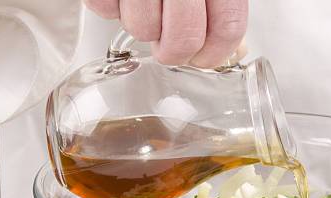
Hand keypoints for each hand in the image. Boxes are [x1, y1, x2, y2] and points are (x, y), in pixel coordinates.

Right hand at [84, 0, 247, 66]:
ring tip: (144, 0)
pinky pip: (105, 9)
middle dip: (174, 52)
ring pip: (142, 29)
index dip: (215, 52)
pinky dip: (111, 6)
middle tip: (169, 46)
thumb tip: (221, 39)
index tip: (204, 58)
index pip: (226, 27)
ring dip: (141, 24)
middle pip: (184, 39)